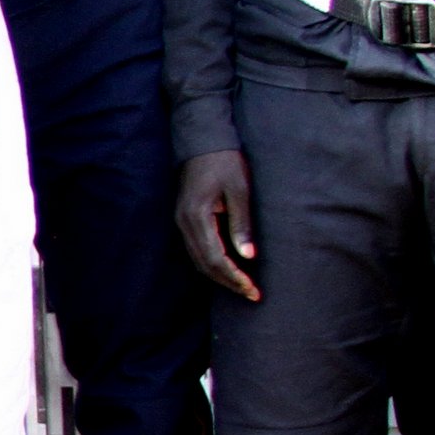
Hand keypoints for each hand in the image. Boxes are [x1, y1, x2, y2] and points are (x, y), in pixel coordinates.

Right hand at [176, 151, 261, 300]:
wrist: (202, 141)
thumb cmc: (225, 162)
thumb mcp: (239, 190)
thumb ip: (241, 224)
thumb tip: (248, 256)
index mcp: (197, 216)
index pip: (215, 258)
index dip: (234, 277)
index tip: (252, 289)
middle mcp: (184, 223)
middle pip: (204, 264)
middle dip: (228, 282)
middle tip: (252, 294)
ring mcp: (181, 221)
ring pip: (198, 259)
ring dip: (220, 276)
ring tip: (243, 286)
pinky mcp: (185, 219)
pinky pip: (197, 249)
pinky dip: (213, 263)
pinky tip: (229, 267)